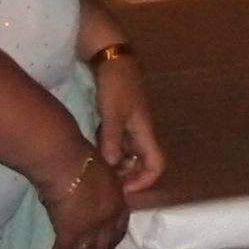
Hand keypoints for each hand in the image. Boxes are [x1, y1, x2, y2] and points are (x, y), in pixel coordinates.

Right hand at [44, 151, 126, 248]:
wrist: (67, 163)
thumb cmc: (83, 159)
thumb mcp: (102, 173)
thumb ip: (100, 188)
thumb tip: (91, 193)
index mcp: (118, 203)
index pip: (119, 229)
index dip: (111, 241)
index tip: (106, 248)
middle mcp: (107, 220)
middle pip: (102, 246)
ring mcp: (90, 228)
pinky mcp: (70, 232)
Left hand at [92, 54, 165, 200]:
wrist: (111, 58)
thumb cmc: (116, 84)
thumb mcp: (113, 112)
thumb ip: (111, 139)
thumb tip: (111, 165)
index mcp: (145, 132)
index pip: (156, 165)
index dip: (144, 182)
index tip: (123, 190)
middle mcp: (140, 133)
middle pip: (141, 165)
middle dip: (126, 177)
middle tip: (104, 183)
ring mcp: (129, 127)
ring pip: (127, 156)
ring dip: (115, 165)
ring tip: (96, 169)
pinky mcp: (118, 121)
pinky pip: (116, 144)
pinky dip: (107, 152)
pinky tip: (92, 153)